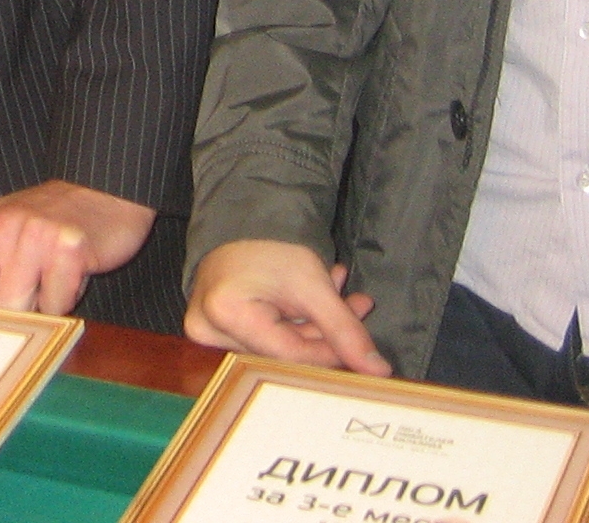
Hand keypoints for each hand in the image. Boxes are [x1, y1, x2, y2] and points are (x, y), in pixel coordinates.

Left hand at [0, 180, 156, 313]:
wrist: (102, 191)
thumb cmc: (48, 221)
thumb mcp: (0, 228)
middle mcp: (0, 225)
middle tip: (17, 305)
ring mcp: (34, 234)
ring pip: (12, 306)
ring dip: (32, 309)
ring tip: (45, 286)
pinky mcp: (68, 247)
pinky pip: (55, 304)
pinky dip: (63, 302)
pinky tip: (69, 278)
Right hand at [185, 238, 389, 373]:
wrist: (243, 218)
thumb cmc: (269, 243)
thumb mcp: (312, 285)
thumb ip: (344, 330)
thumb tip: (378, 371)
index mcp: (225, 316)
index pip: (290, 356)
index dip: (332, 353)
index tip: (365, 350)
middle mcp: (209, 330)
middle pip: (283, 351)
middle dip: (326, 330)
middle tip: (359, 306)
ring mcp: (210, 331)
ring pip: (279, 344)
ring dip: (314, 322)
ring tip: (341, 293)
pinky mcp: (218, 328)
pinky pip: (266, 336)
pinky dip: (296, 321)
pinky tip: (319, 298)